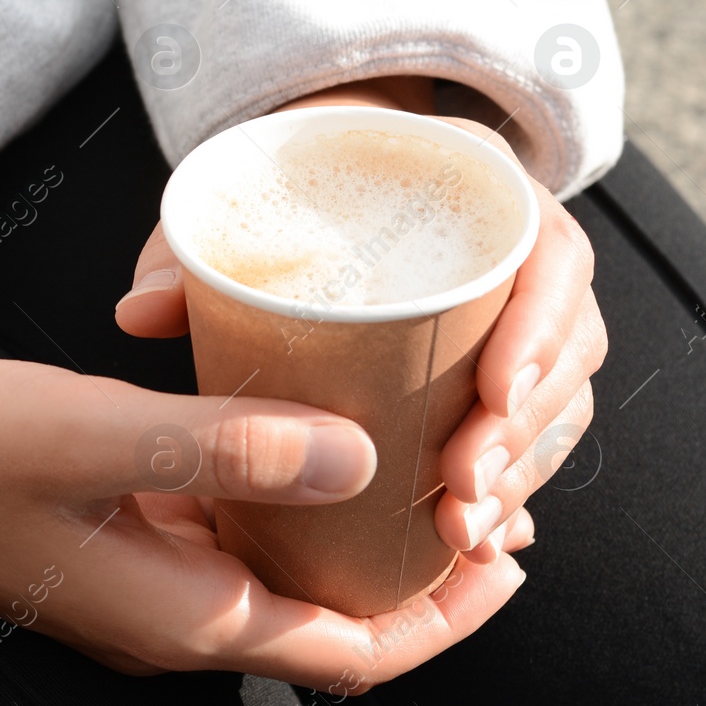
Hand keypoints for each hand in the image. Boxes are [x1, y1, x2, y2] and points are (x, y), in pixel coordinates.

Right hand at [0, 355, 527, 689]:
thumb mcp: (89, 437)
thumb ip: (224, 446)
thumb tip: (359, 456)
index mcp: (179, 617)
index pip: (351, 650)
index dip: (442, 615)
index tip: (505, 551)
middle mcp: (172, 615)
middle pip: (329, 616)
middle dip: (414, 569)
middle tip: (479, 488)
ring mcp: (143, 578)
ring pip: (282, 569)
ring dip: (352, 528)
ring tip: (416, 451)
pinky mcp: (120, 535)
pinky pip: (229, 528)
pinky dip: (285, 493)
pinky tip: (305, 428)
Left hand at [115, 76, 606, 569]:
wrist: (331, 167)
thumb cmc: (297, 179)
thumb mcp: (247, 197)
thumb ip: (193, 249)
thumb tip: (138, 314)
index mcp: (484, 193)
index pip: (553, 257)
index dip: (540, 326)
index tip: (497, 389)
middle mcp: (519, 255)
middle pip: (567, 347)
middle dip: (523, 431)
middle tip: (462, 487)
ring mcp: (520, 316)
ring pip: (555, 402)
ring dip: (519, 472)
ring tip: (463, 530)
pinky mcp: (499, 370)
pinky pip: (532, 432)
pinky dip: (509, 487)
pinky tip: (471, 538)